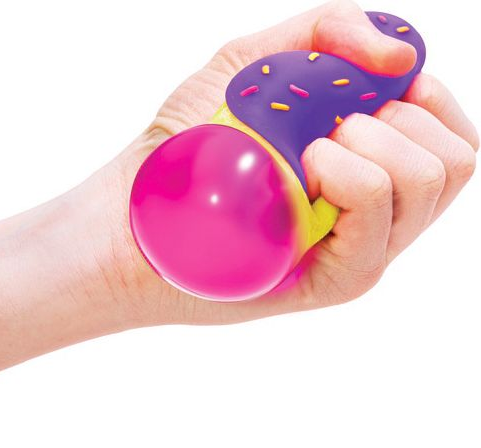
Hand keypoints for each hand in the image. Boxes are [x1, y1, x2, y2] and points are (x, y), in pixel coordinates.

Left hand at [78, 0, 477, 325]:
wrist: (134, 207)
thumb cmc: (189, 141)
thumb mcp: (252, 65)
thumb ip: (325, 33)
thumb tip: (403, 51)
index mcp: (371, 166)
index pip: (451, 132)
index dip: (426, 92)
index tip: (374, 83)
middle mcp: (376, 213)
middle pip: (456, 157)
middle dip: (400, 116)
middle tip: (331, 125)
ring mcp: (360, 249)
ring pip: (431, 179)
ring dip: (373, 140)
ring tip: (309, 148)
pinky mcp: (336, 279)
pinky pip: (379, 218)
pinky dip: (350, 173)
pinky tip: (307, 167)